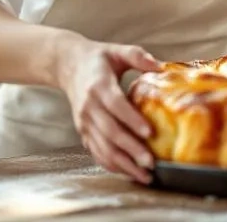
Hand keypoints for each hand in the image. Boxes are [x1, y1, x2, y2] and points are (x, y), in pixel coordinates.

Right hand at [55, 37, 161, 182]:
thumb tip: (160, 66)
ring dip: (123, 164)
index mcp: (98, 86)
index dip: (132, 120)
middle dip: (131, 149)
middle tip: (151, 162)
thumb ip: (137, 56)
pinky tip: (128, 172)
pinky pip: (96, 152)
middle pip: (110, 132)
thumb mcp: (117, 50)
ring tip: (144, 175)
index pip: (116, 106)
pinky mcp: (83, 132)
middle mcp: (89, 107)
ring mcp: (84, 122)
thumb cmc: (98, 58)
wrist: (67, 65)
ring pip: (103, 147)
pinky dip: (111, 165)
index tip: (150, 133)